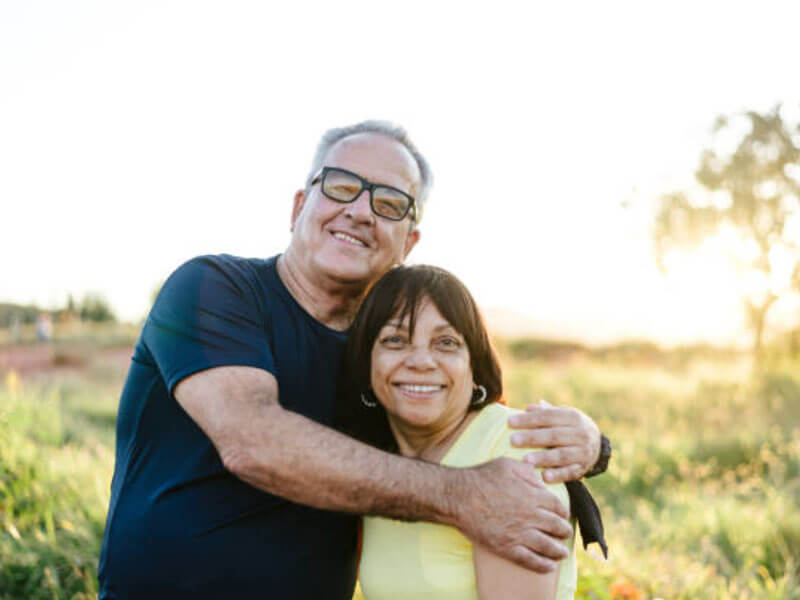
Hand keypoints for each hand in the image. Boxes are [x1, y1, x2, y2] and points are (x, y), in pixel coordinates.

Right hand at [450, 458, 571, 572]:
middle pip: (557, 527)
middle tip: (565, 533)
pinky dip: (543, 565)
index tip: (563, 515)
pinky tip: (549, 566)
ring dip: (559, 551)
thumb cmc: (481, 477)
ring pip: (548, 546)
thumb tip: (541, 483)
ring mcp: (518, 533)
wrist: (458, 496)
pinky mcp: (506, 547)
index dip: (563, 512)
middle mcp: (530, 516)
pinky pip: (530, 560)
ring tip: (562, 553)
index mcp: (532, 495)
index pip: (558, 506)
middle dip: (564, 531)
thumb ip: (527, 472)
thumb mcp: (507, 464)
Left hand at [507, 401, 600, 482]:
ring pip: (561, 455)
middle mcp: (580, 433)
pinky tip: (544, 477)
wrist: (597, 443)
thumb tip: (528, 408)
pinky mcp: (582, 468)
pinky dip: (558, 475)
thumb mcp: (561, 415)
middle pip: (553, 435)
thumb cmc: (569, 427)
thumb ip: (544, 413)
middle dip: (532, 438)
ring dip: (543, 458)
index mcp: (572, 416)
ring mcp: (583, 451)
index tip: (510, 422)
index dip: (529, 419)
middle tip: (512, 440)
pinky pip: (569, 472)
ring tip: (525, 460)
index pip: (548, 416)